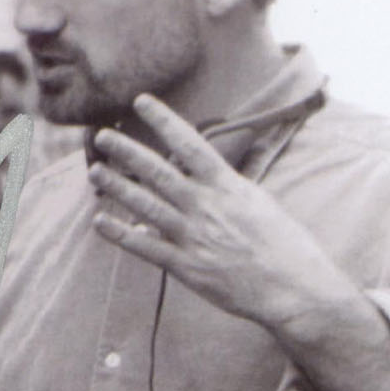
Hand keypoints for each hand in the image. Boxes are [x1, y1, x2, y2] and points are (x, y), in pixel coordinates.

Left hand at [88, 93, 358, 333]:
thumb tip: (207, 174)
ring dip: (117, 187)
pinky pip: (145, 247)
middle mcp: (206, 206)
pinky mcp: (186, 267)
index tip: (141, 101)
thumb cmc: (285, 245)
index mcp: (228, 186)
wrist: (294, 289)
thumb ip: (227, 189)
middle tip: (103, 136)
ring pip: (144, 205)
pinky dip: (120, 234)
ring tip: (95, 171)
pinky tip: (99, 221)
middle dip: (127, 152)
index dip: (163, 120)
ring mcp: (193, 236)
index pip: (190, 144)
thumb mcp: (259, 203)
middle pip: (158, 171)